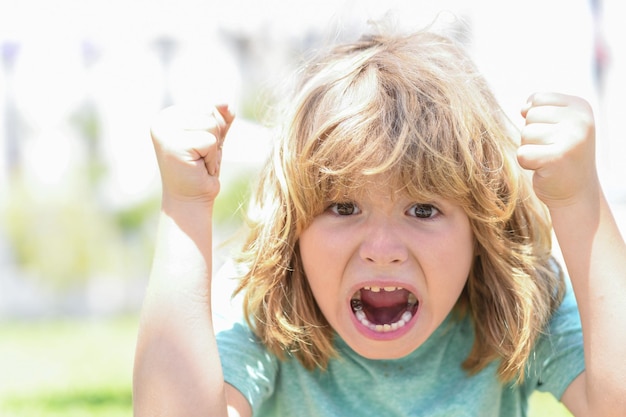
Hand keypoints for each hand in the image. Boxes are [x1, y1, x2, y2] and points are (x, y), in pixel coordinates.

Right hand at [150, 104, 234, 204]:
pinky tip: (199, 169)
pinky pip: (210, 141)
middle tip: (200, 158)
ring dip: (213, 149)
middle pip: (210, 113)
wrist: (191, 200)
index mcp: (168, 115)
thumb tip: (226, 103)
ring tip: (200, 163)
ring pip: (212, 126)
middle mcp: (163, 120)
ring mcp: (166, 132)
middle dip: (215, 138)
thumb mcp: (213, 138)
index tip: (199, 149)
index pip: (207, 106)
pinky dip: (211, 158)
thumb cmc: (201, 170)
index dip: (214, 130)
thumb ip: (220, 118)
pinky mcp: (175, 145)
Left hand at [518, 92, 597, 208]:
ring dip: (530, 148)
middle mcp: (580, 120)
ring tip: (548, 158)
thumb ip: (541, 109)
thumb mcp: (558, 124)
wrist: (576, 191)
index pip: (539, 98)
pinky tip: (543, 168)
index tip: (554, 134)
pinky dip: (527, 163)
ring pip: (525, 134)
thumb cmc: (561, 154)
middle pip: (531, 116)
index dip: (537, 118)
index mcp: (581, 106)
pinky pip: (522, 154)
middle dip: (533, 134)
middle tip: (551, 149)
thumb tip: (523, 108)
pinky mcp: (556, 159)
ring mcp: (571, 139)